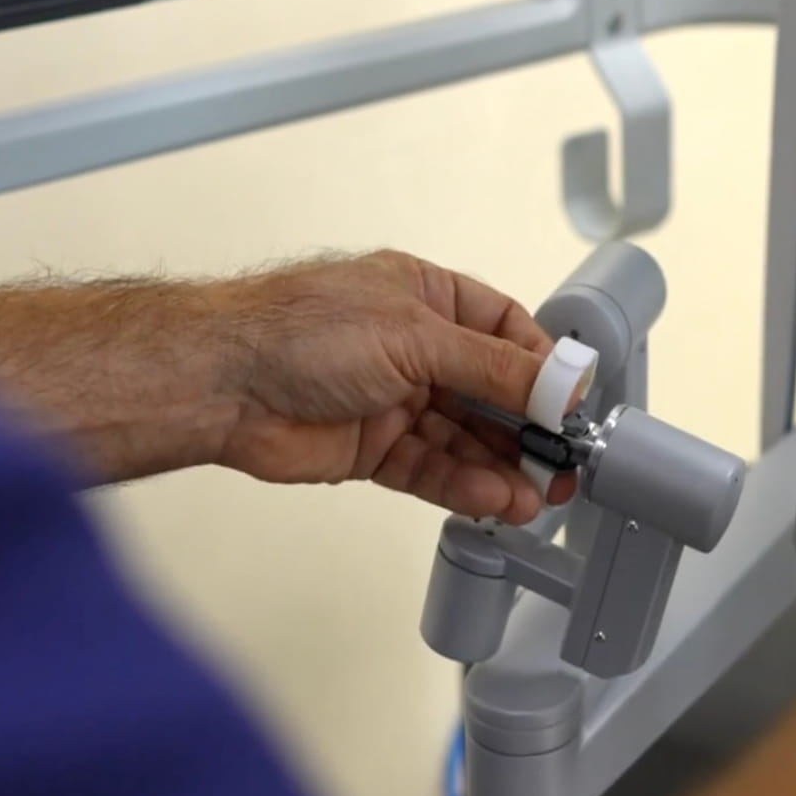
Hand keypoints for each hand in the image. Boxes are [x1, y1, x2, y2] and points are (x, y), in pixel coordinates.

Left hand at [210, 251, 571, 523]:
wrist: (222, 384)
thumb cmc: (298, 329)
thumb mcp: (417, 336)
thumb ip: (493, 366)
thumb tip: (559, 380)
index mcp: (425, 296)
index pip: (505, 331)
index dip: (541, 368)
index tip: (573, 403)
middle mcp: (413, 347)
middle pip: (490, 393)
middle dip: (529, 430)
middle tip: (564, 463)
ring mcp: (394, 400)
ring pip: (464, 439)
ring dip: (501, 468)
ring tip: (535, 495)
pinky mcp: (373, 448)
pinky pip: (431, 469)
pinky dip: (463, 485)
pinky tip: (492, 498)